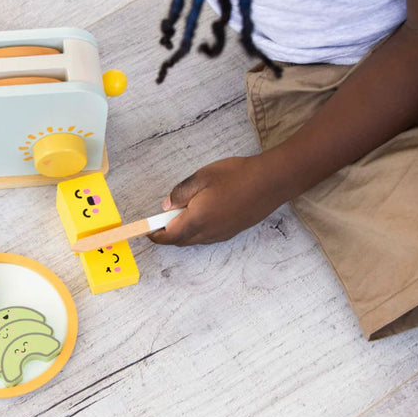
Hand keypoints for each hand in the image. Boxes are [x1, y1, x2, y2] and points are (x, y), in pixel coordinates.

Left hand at [148, 155, 284, 245]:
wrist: (271, 182)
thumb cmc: (237, 175)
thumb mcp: (203, 176)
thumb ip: (181, 192)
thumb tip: (167, 205)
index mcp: (197, 219)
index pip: (169, 236)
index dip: (155, 235)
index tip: (146, 230)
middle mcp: (208, 232)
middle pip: (181, 241)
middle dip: (168, 234)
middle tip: (162, 218)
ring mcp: (222, 234)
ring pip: (194, 240)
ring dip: (183, 232)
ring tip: (182, 212)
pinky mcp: (232, 232)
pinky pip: (207, 237)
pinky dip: (197, 231)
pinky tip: (201, 213)